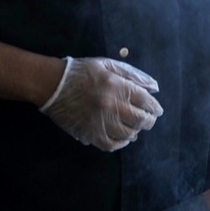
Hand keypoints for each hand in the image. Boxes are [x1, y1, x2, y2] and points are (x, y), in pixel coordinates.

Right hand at [37, 57, 162, 151]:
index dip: (154, 108)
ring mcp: (100, 121)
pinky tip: (121, 138)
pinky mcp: (89, 133)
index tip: (157, 111)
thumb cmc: (82, 72)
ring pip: (127, 134)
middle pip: (139, 120)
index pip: (145, 101)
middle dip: (148, 121)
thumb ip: (133, 75)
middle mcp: (110, 105)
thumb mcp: (108, 65)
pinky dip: (120, 143)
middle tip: (148, 120)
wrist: (52, 85)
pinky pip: (110, 145)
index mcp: (117, 86)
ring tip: (134, 129)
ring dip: (135, 132)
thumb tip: (154, 88)